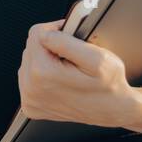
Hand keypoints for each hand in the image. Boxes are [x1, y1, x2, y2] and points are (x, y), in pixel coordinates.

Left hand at [16, 10, 136, 128]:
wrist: (112, 109)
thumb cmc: (108, 84)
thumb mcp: (97, 57)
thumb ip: (66, 42)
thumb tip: (44, 34)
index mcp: (42, 72)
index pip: (36, 33)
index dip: (57, 32)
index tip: (71, 41)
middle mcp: (30, 88)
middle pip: (31, 47)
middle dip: (50, 48)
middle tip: (71, 59)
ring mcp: (29, 99)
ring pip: (29, 62)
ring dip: (45, 61)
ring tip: (66, 71)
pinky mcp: (30, 106)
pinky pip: (29, 79)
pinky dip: (43, 76)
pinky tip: (59, 81)